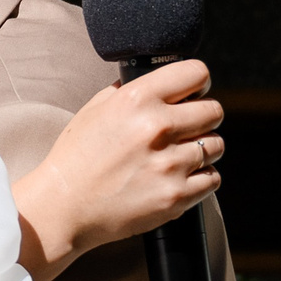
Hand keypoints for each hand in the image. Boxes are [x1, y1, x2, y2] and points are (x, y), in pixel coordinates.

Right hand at [12, 59, 223, 280]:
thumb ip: (130, 91)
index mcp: (137, 98)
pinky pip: (212, 178)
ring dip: (203, 149)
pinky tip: (178, 177)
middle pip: (214, 110)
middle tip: (186, 128)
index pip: (197, 73)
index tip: (192, 94)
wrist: (64, 206)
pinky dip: (201, 178)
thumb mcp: (95, 109)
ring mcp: (170, 164)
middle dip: (203, 117)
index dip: (198, 83)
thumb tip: (160, 83)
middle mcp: (157, 127)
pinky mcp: (176, 196)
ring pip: (217, 145)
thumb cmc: (76, 157)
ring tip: (179, 155)